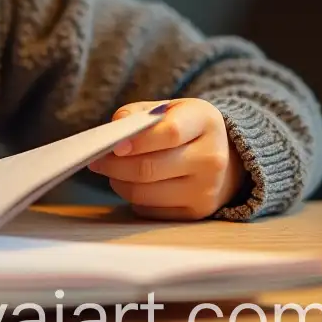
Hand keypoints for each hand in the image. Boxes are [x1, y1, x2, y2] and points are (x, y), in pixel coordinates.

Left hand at [87, 98, 246, 220]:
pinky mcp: (196, 213)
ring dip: (118, 182)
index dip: (137, 141)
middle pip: (150, 168)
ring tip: (111, 169)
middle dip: (114, 164)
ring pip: (145, 193)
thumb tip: (114, 127)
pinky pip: (150, 210)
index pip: (169, 133)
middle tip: (95, 159)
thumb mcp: (169, 108)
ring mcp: (206, 190)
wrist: (226, 157)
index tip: (113, 144)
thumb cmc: (187, 127)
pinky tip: (131, 183)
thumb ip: (139, 113)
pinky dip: (132, 198)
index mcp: (206, 122)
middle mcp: (211, 158)